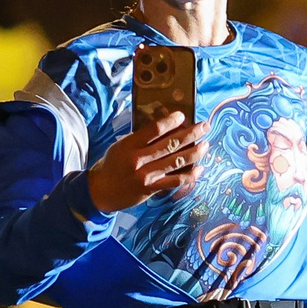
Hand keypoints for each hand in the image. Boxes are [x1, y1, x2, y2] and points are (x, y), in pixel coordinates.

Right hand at [87, 110, 204, 212]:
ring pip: (176, 162)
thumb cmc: (112, 165)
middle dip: (191, 134)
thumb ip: (140, 139)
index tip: (182, 116)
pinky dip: (189, 175)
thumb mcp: (121, 146)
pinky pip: (174, 181)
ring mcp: (145, 175)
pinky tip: (199, 169)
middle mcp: (138, 160)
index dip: (170, 121)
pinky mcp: (150, 189)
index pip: (154, 130)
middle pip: (170, 144)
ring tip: (206, 145)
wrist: (101, 191)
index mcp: (129, 145)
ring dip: (194, 153)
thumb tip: (166, 128)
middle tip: (205, 126)